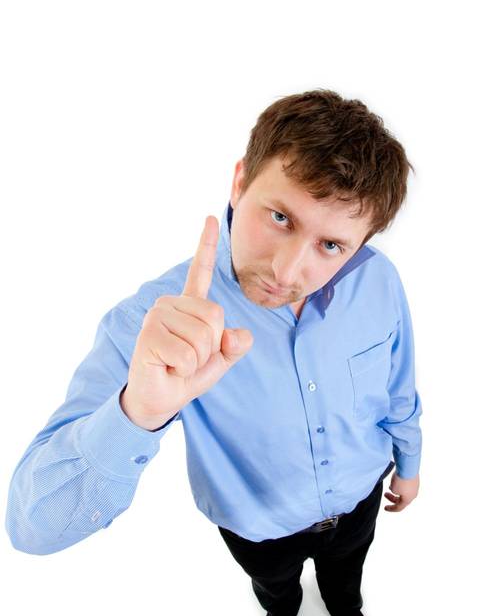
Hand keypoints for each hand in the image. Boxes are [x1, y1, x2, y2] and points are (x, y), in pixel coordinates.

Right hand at [120, 215, 253, 429]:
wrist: (160, 398)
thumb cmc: (187, 374)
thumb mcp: (220, 359)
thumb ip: (235, 345)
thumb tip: (238, 335)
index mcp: (189, 305)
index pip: (199, 270)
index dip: (206, 244)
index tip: (212, 217)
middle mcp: (170, 304)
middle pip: (215, 317)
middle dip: (210, 347)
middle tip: (188, 358)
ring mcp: (157, 317)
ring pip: (203, 337)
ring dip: (197, 360)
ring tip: (177, 363)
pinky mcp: (149, 334)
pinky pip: (187, 355)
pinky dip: (184, 369)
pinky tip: (166, 367)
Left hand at [383, 471, 418, 511]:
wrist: (408, 467)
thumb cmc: (401, 479)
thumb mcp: (394, 489)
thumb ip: (394, 492)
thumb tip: (396, 490)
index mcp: (408, 499)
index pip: (399, 507)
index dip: (391, 508)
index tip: (385, 508)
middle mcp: (413, 494)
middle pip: (402, 500)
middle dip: (393, 498)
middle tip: (385, 494)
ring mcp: (415, 486)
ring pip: (405, 492)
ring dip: (397, 491)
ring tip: (390, 487)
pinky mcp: (415, 479)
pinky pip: (407, 485)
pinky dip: (401, 485)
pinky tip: (396, 481)